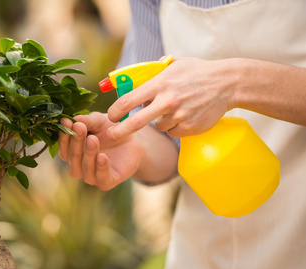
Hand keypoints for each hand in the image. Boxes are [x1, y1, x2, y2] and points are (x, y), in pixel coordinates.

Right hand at [58, 112, 144, 190]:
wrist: (133, 141)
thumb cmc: (111, 130)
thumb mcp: (99, 121)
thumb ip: (86, 120)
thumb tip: (71, 119)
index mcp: (73, 152)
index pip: (64, 147)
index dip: (64, 135)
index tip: (67, 121)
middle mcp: (79, 166)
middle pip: (71, 158)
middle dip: (75, 142)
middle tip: (80, 128)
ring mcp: (92, 176)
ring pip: (83, 170)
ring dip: (87, 154)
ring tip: (93, 139)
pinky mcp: (107, 182)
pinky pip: (101, 179)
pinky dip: (101, 168)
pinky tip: (102, 157)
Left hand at [107, 57, 233, 138]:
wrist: (227, 83)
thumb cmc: (198, 72)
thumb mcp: (174, 64)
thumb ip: (153, 72)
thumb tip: (134, 79)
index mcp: (159, 84)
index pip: (129, 100)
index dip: (115, 111)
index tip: (110, 116)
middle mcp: (167, 101)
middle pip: (136, 123)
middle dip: (119, 132)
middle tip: (110, 135)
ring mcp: (179, 116)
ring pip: (158, 126)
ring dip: (160, 121)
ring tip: (174, 108)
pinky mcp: (189, 127)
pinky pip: (172, 132)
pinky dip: (174, 127)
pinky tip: (184, 115)